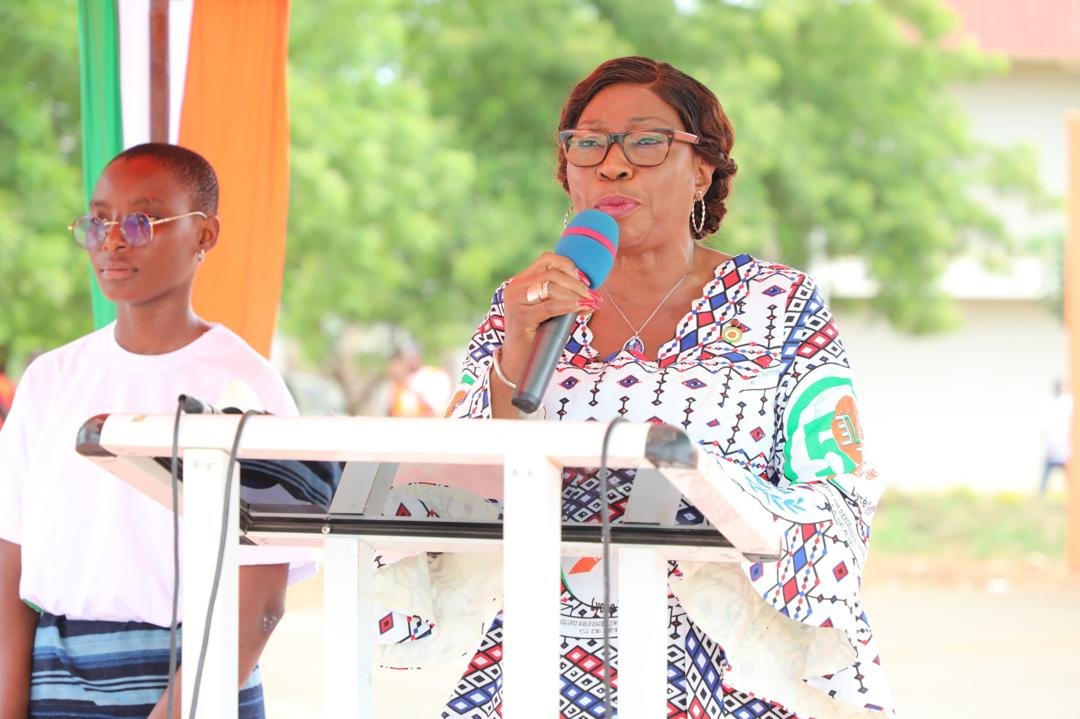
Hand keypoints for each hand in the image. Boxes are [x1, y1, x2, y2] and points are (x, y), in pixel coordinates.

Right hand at [499, 252, 601, 378]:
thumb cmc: (538, 336)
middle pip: (551, 274)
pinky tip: (581, 308)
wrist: (519, 363)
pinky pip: (549, 307)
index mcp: (521, 282)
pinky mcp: (520, 318)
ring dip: (575, 295)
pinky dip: (568, 306)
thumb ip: (563, 297)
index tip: (584, 280)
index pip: (546, 260)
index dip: (568, 266)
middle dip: (576, 284)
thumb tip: (591, 293)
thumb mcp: (550, 311)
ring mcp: (515, 302)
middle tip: (591, 296)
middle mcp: (515, 288)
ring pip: (550, 287)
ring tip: (589, 304)